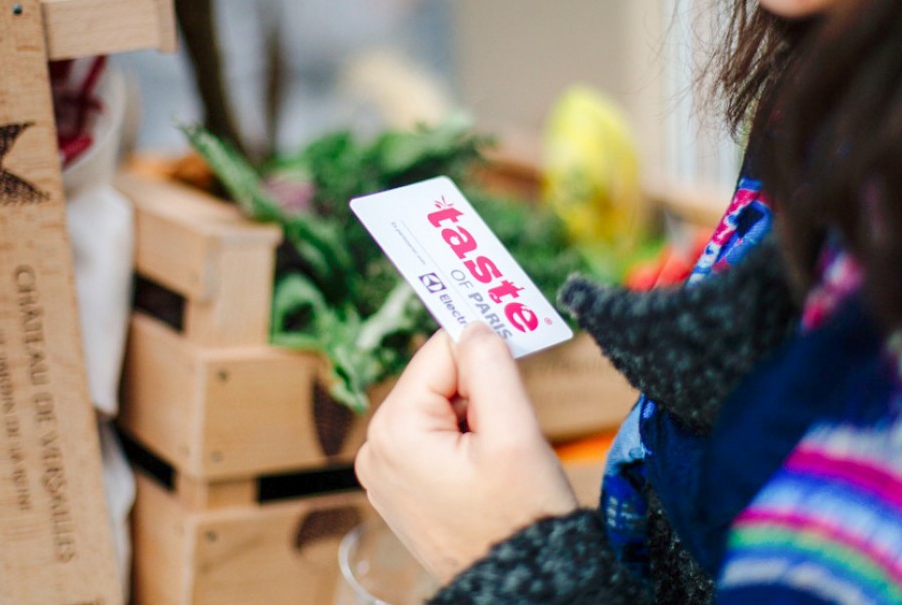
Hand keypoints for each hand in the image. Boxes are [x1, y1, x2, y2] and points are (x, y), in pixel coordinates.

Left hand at [355, 322, 577, 583]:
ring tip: (498, 463)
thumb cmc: (520, 520)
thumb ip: (491, 366)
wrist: (524, 586)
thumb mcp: (514, 434)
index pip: (442, 350)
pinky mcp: (401, 486)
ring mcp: (385, 471)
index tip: (516, 369)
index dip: (486, 359)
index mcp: (395, 430)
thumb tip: (472, 323)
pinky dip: (466, 442)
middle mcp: (377, 448)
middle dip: (481, 394)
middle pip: (439, 379)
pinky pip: (435, 437)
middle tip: (509, 433)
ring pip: (441, 406)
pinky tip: (485, 475)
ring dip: (477, 419)